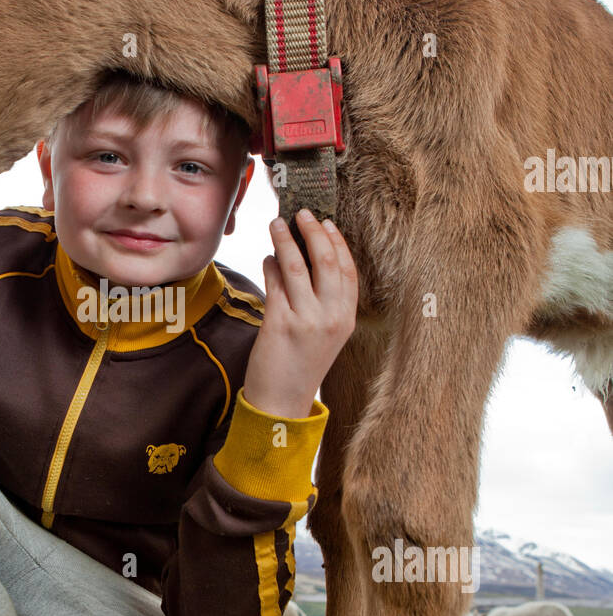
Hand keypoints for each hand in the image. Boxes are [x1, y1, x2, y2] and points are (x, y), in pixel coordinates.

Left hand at [242, 209, 357, 419]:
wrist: (281, 402)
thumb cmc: (300, 365)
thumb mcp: (323, 334)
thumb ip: (321, 301)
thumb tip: (304, 258)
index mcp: (346, 319)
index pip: (348, 271)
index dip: (337, 243)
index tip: (326, 223)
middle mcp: (330, 317)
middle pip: (326, 261)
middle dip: (313, 232)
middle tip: (301, 213)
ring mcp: (306, 320)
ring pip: (297, 266)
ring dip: (285, 240)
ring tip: (276, 223)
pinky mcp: (280, 323)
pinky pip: (275, 283)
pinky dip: (270, 264)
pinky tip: (267, 257)